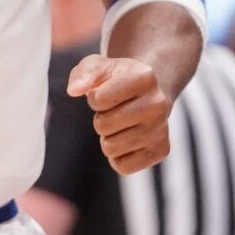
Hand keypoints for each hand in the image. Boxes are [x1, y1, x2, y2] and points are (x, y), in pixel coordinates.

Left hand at [68, 55, 171, 174]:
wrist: (149, 93)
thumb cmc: (117, 79)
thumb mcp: (99, 67)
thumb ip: (83, 73)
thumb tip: (73, 90)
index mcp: (145, 77)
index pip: (98, 100)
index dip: (94, 98)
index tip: (106, 93)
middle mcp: (158, 103)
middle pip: (103, 126)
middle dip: (100, 119)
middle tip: (114, 111)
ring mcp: (162, 129)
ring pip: (111, 148)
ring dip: (108, 138)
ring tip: (122, 124)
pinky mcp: (161, 151)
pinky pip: (122, 167)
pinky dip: (118, 156)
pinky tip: (129, 139)